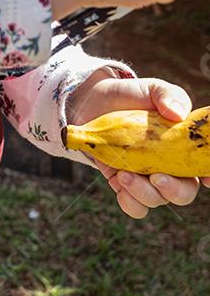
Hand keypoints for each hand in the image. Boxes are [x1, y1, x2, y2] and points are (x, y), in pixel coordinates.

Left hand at [66, 71, 208, 219]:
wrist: (96, 102)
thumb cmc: (132, 97)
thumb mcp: (153, 89)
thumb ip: (168, 95)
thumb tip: (177, 113)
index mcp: (184, 147)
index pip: (203, 166)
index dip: (208, 174)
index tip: (205, 178)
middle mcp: (170, 167)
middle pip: (184, 193)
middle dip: (173, 191)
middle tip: (157, 177)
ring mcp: (147, 178)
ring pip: (156, 201)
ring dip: (143, 193)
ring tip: (124, 174)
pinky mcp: (126, 184)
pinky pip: (134, 206)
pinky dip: (128, 201)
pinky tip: (118, 181)